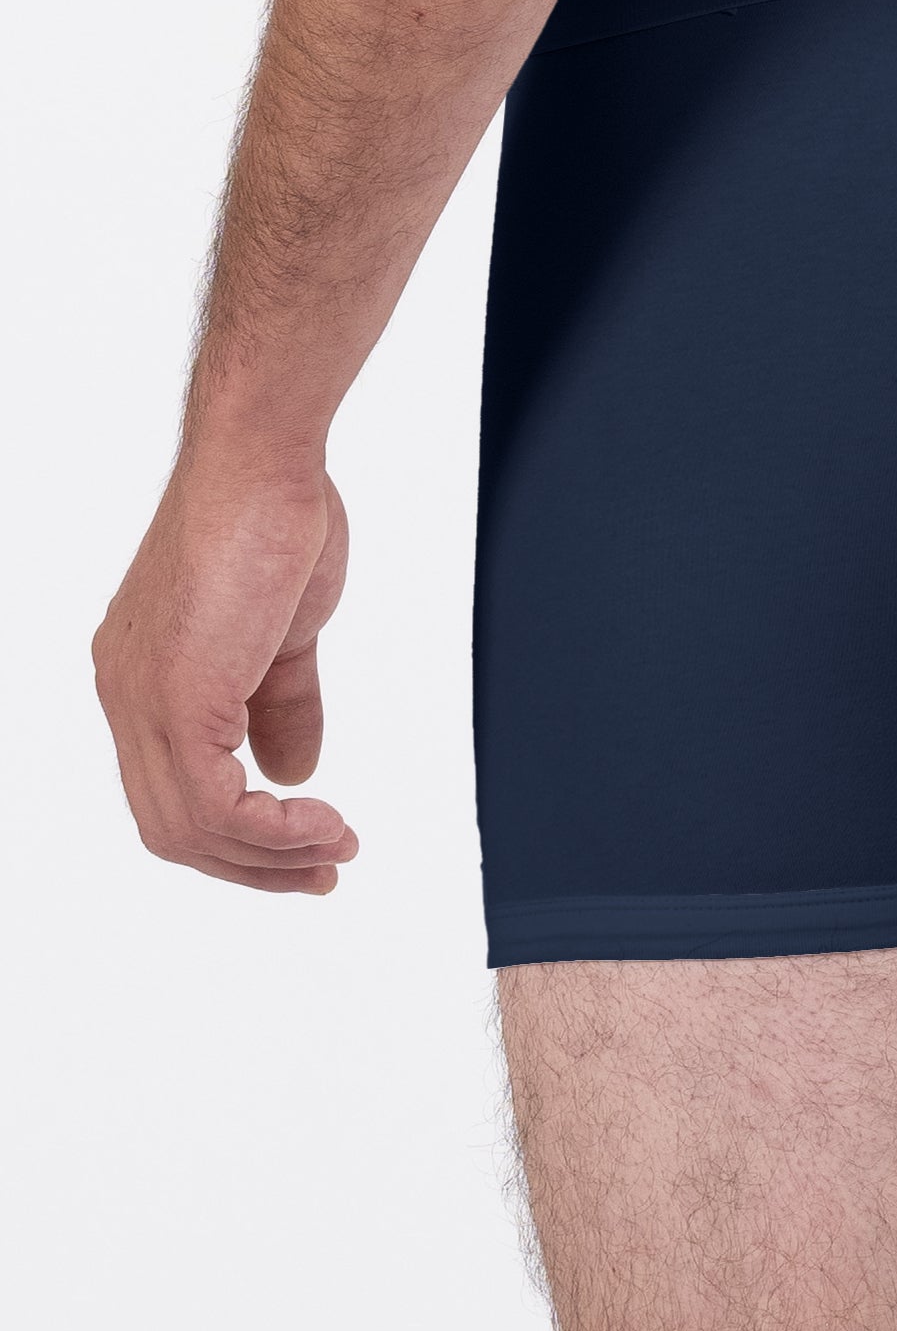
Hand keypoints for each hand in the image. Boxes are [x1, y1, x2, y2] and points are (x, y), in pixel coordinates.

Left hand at [94, 455, 358, 893]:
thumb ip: (283, 706)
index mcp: (142, 680)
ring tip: (337, 847)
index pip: (172, 792)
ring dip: (271, 855)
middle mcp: (126, 697)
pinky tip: (322, 820)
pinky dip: (272, 830)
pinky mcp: (179, 698)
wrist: (262, 461)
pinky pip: (215, 804)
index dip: (239, 835)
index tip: (310, 842)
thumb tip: (295, 773)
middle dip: (256, 864)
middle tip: (326, 869)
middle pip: (172, 826)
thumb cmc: (272, 519)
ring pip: (189, 827)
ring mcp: (143, 701)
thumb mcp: (284, 636)